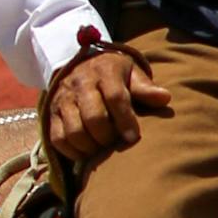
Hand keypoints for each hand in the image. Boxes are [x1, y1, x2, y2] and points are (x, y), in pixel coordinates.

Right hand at [45, 43, 170, 164]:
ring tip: (102, 149)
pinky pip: (58, 139)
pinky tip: (86, 153)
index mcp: (104, 71)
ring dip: (91, 146)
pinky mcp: (52, 114)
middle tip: (116, 142)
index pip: (115, 97)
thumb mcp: (131, 74)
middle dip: (108, 136)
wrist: (80, 64)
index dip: (125, 120)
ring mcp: (63, 99)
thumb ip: (145, 88)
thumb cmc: (114, 75)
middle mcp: (81, 83)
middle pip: (94, 118)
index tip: (133, 137)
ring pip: (75, 131)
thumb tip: (165, 98)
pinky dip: (72, 151)